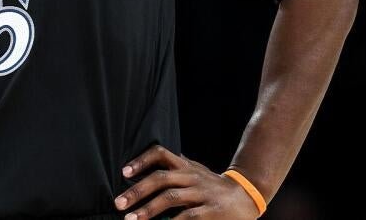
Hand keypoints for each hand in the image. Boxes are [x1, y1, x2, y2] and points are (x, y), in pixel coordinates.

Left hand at [113, 145, 260, 218]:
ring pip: (170, 198)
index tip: (124, 171)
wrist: (247, 195)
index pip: (161, 153)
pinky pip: (187, 216)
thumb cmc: (213, 185)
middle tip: (119, 204)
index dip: (141, 160)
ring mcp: (201, 193)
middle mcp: (191, 176)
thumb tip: (151, 161)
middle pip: (161, 178)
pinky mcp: (210, 211)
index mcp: (185, 166)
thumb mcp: (195, 170)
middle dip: (137, 191)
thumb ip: (176, 166)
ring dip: (148, 210)